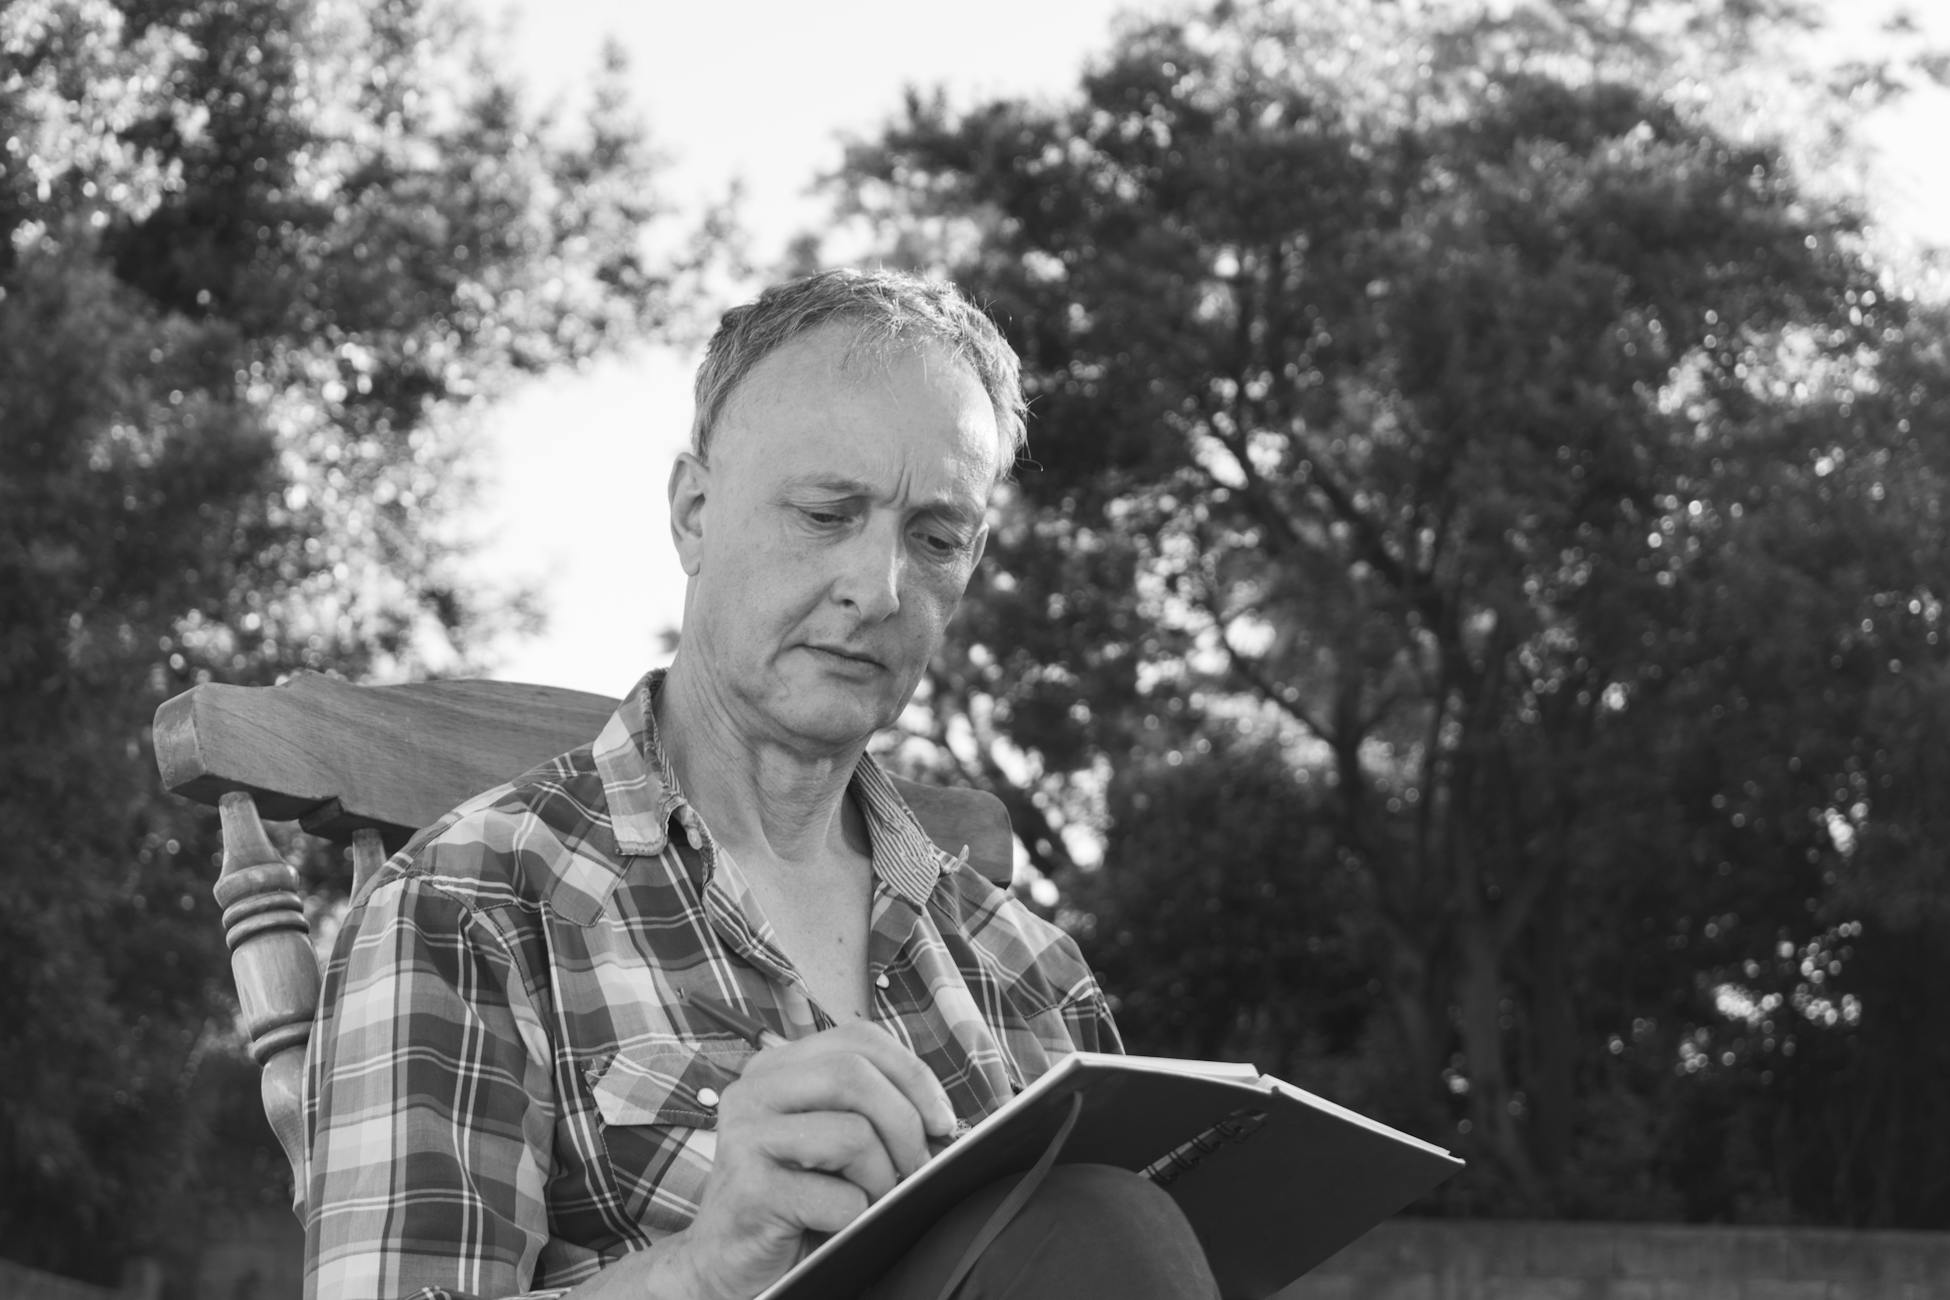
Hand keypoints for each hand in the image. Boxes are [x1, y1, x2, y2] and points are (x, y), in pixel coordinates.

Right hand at [669, 1020, 958, 1299]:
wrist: (727, 1259)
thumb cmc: (793, 1196)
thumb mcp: (828, 1136)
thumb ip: (868, 1108)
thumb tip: (941, 1116)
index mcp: (776, 1066)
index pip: (859, 1038)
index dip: (913, 1073)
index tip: (942, 1118)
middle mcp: (754, 1090)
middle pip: (856, 1076)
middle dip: (906, 1124)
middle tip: (917, 1166)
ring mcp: (745, 1137)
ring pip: (853, 1135)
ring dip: (882, 1178)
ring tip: (868, 1200)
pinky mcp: (750, 1189)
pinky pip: (839, 1197)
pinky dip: (856, 1216)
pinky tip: (836, 1223)